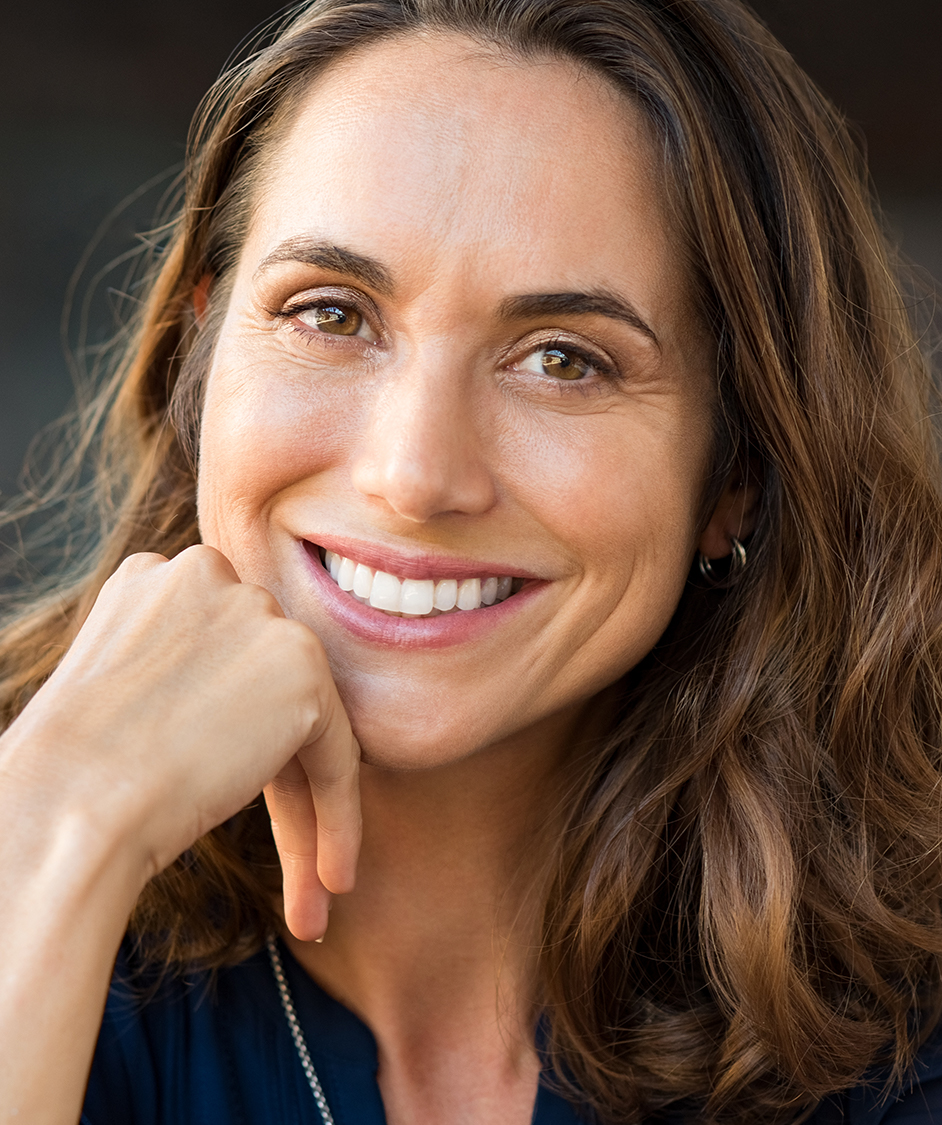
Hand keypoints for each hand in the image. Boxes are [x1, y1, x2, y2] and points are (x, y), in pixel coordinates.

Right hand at [2, 544, 359, 937]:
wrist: (67, 803)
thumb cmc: (70, 772)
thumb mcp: (121, 691)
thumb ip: (184, 675)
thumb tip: (231, 708)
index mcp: (159, 578)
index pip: (223, 661)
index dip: (230, 736)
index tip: (223, 794)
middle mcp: (213, 576)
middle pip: (264, 691)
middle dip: (273, 774)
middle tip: (284, 854)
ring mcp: (260, 615)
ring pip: (304, 725)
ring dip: (307, 810)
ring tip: (313, 888)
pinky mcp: (302, 667)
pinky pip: (337, 754)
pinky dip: (339, 819)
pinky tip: (331, 881)